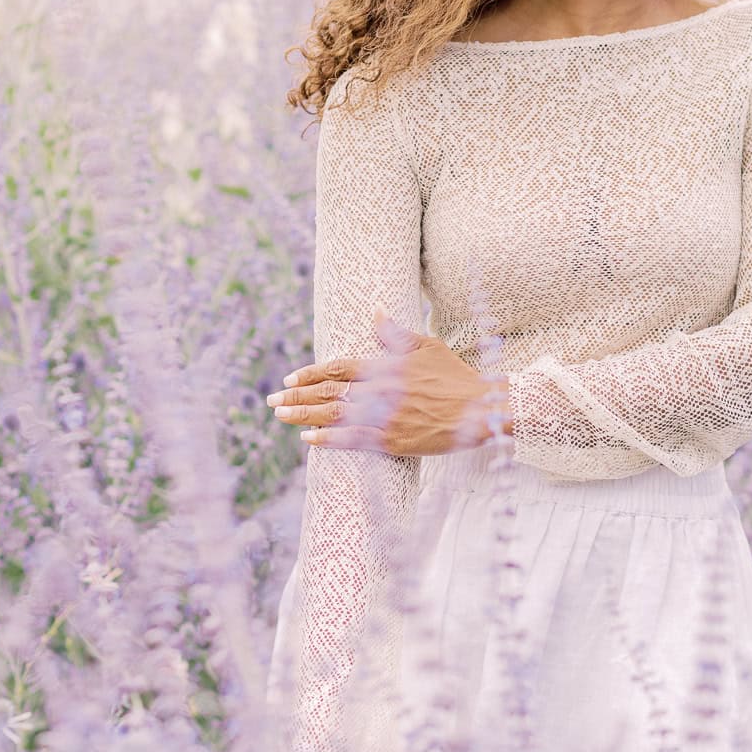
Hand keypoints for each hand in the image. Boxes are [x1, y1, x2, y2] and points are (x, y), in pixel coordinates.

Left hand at [266, 309, 512, 456]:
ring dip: (304, 416)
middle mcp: (380, 390)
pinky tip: (309, 439)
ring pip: (335, 415)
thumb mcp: (426, 346)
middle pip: (329, 392)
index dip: (311, 374)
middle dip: (297, 397)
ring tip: (280, 417)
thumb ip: (395, 333)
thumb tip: (375, 311)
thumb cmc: (454, 376)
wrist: (481, 409)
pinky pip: (354, 440)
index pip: (338, 368)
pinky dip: (329, 439)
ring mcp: (385, 416)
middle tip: (271, 402)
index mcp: (385, 366)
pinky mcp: (394, 440)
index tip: (289, 380)